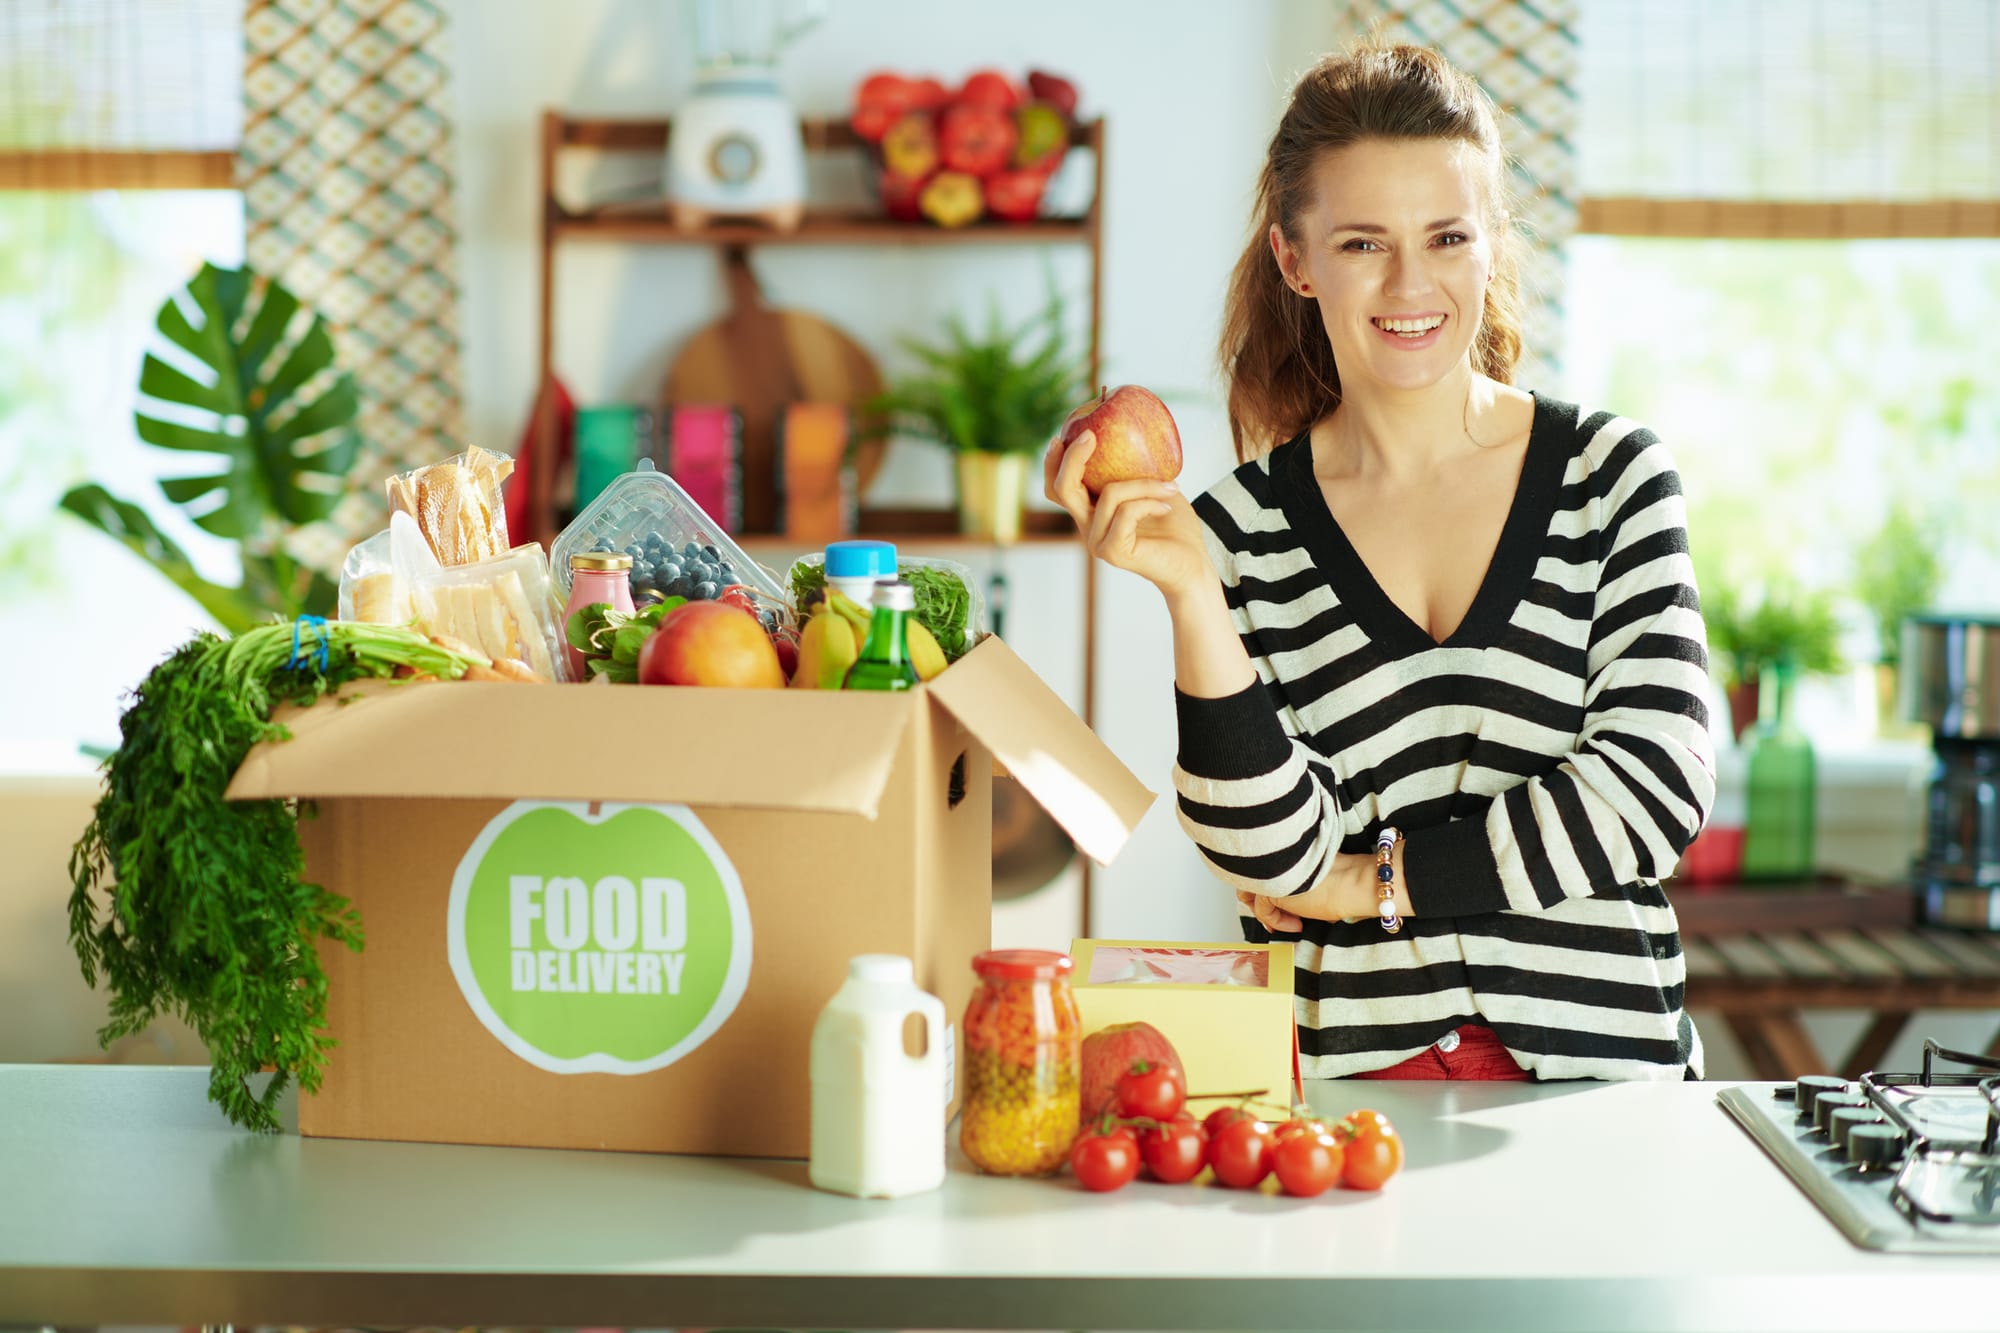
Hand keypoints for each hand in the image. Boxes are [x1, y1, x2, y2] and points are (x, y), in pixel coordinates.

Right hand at [1044, 430, 1213, 599]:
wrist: (1192, 564)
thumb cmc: (1174, 525)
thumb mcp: (1152, 487)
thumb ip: (1134, 468)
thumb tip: (1128, 430)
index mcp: (1091, 512)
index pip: (1058, 489)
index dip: (1053, 462)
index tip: (1066, 434)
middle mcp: (1087, 527)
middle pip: (1063, 489)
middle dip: (1073, 458)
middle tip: (1092, 435)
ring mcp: (1097, 541)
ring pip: (1109, 495)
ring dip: (1144, 484)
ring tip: (1171, 487)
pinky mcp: (1113, 551)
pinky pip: (1126, 512)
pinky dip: (1150, 502)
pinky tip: (1168, 506)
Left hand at [1234, 852, 1397, 930]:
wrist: (1353, 883)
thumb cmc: (1344, 882)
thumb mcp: (1312, 879)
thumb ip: (1293, 881)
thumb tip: (1286, 900)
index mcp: (1284, 852)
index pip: (1261, 868)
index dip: (1266, 888)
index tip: (1282, 907)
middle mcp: (1273, 859)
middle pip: (1248, 879)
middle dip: (1260, 903)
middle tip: (1277, 919)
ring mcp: (1269, 873)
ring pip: (1248, 894)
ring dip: (1266, 913)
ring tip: (1291, 922)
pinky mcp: (1270, 890)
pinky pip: (1263, 911)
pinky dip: (1278, 922)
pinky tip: (1298, 925)